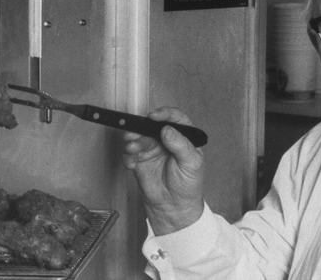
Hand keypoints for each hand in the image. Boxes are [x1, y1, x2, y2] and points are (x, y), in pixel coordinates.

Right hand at [122, 107, 204, 234]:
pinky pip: (130, 154)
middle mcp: (167, 140)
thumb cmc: (188, 184)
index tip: (155, 116)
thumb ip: (180, 145)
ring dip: (133, 141)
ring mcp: (153, 150)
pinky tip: (132, 163)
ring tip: (133, 148)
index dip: (165, 114)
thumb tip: (167, 130)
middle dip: (142, 127)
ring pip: (139, 138)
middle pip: (152, 126)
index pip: (176, 119)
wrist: (175, 207)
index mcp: (184, 137)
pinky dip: (128, 156)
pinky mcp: (140, 161)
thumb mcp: (192, 163)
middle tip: (135, 132)